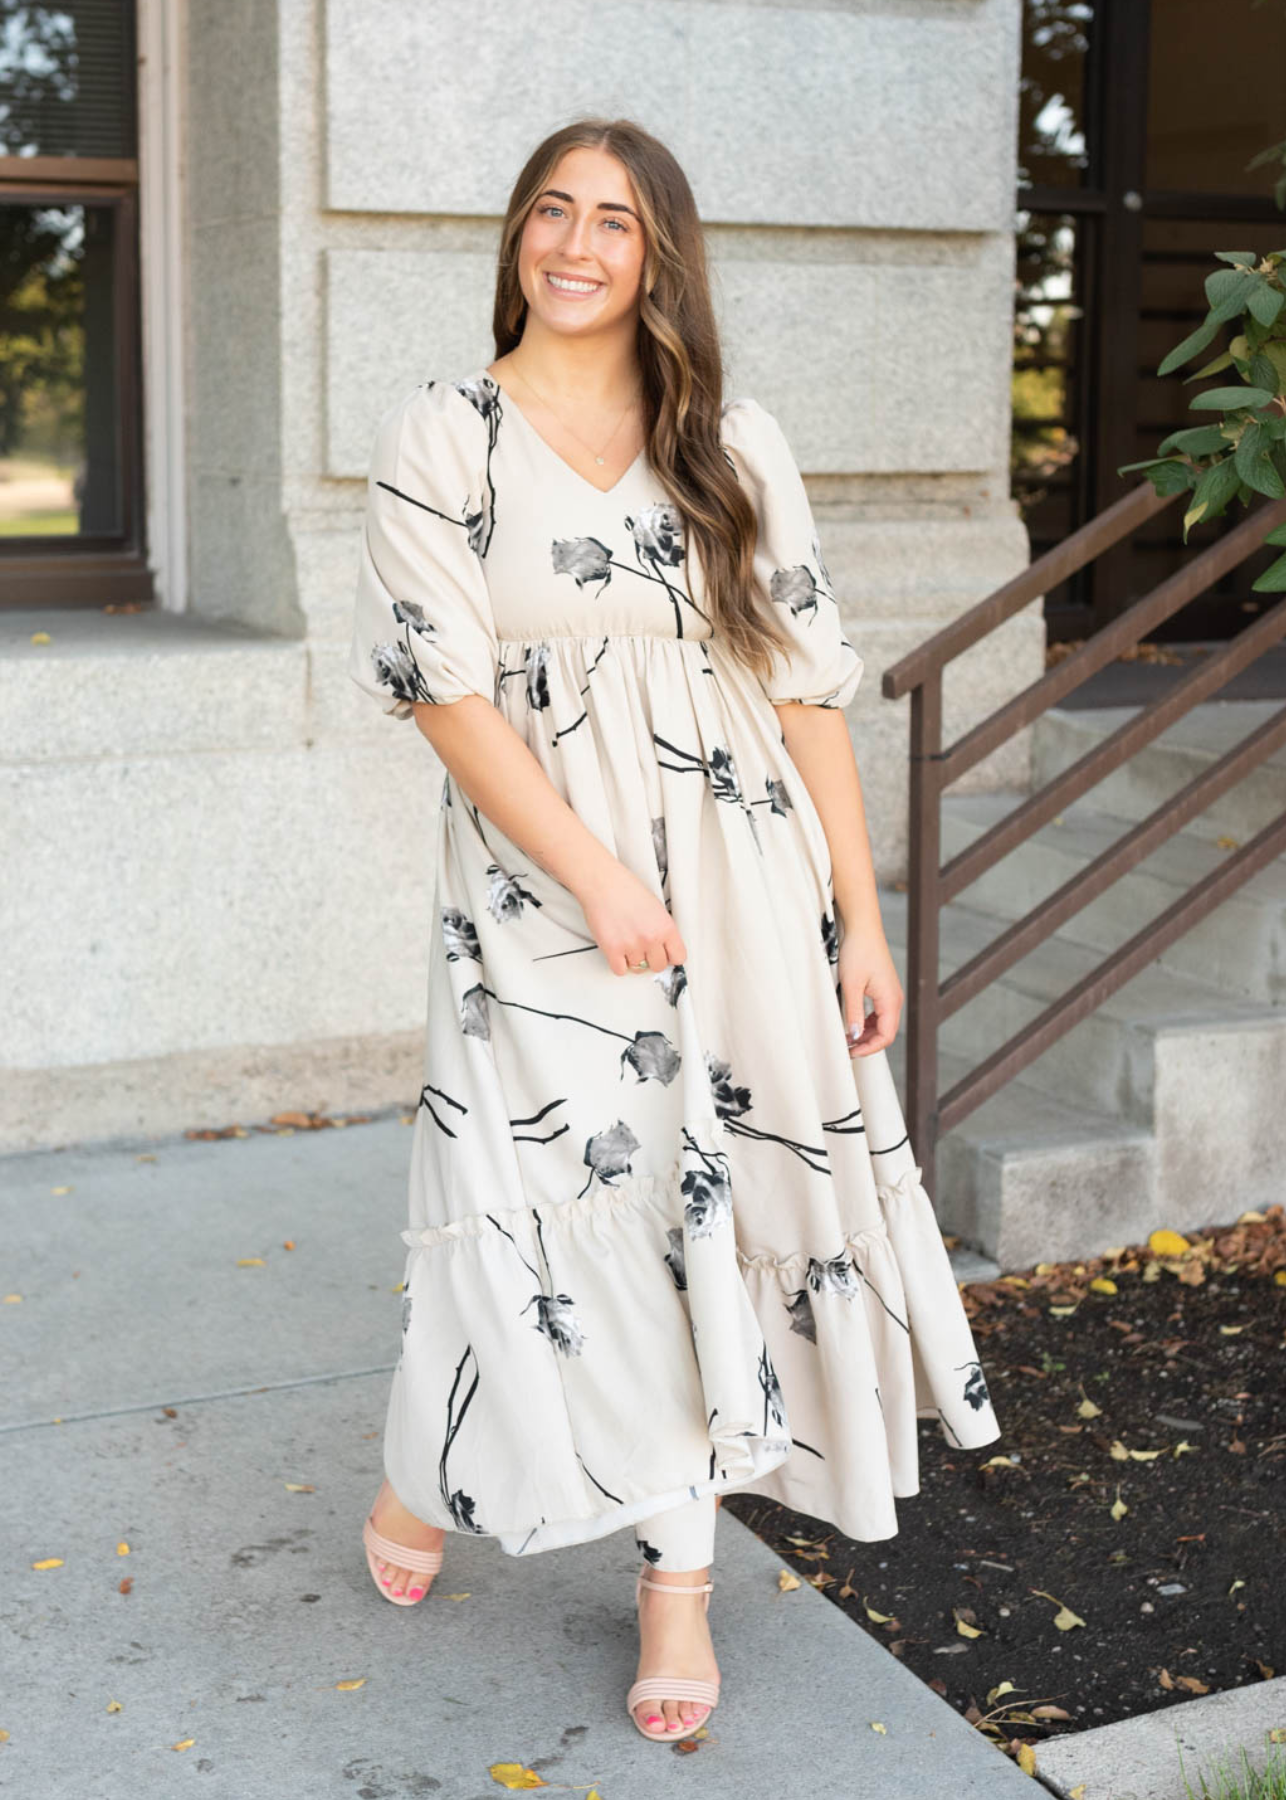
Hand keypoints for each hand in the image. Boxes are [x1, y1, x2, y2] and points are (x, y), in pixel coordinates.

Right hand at [577, 864, 686, 977]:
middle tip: (645, 950)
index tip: (666, 955)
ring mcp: (632, 945)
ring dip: (634, 960)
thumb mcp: (656, 907)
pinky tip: (618, 952)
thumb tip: (664, 946)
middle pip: (659, 966)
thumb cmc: (625, 889)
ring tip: (629, 946)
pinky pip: (620, 970)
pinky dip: (619, 964)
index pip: (679, 957)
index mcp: (666, 927)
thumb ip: (661, 929)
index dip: (671, 957)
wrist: (603, 884)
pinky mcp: (613, 950)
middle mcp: (651, 938)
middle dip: (652, 959)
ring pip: (638, 969)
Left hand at [837, 925, 902, 1055]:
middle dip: (867, 1043)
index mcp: (890, 1000)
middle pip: (886, 1032)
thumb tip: (854, 1036)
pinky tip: (853, 1024)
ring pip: (882, 1024)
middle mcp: (894, 999)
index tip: (851, 1052)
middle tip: (847, 1048)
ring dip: (867, 1034)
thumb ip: (853, 1013)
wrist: (863, 929)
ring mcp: (890, 994)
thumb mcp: (851, 985)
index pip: (886, 1036)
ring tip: (848, 1038)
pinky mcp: (883, 989)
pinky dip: (867, 1023)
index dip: (869, 1048)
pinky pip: (879, 1013)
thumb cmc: (858, 953)